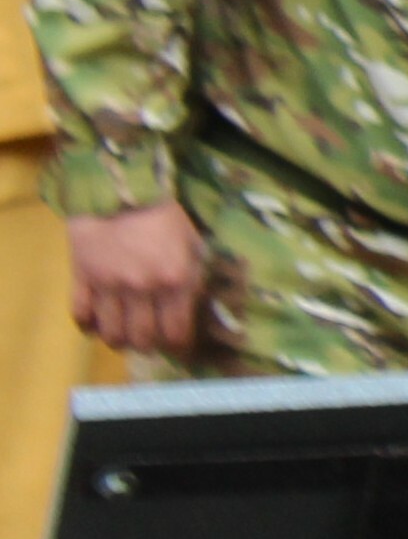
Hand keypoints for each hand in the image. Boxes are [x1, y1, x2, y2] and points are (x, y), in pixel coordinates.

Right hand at [67, 203, 202, 355]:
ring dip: (119, 341)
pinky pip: (80, 316)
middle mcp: (142, 289)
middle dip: (149, 347)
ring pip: (111, 334)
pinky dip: (88, 326)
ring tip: (124, 336)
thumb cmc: (164, 216)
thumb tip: (195, 310)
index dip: (179, 348)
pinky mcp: (81, 278)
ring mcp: (108, 285)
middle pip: (143, 339)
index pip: (176, 332)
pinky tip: (96, 323)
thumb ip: (195, 278)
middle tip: (150, 342)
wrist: (120, 189)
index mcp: (176, 280)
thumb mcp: (193, 244)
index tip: (178, 349)